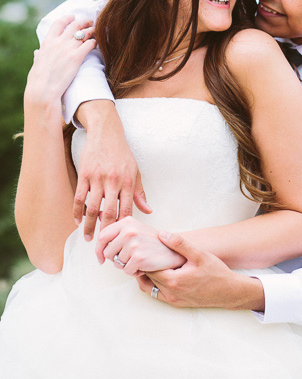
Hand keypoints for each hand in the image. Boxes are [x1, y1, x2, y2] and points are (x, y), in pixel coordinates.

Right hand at [25, 15, 95, 105]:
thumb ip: (39, 55)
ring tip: (97, 31)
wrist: (43, 91)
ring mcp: (68, 49)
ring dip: (92, 30)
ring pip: (84, 33)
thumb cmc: (38, 81)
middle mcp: (58, 42)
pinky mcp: (77, 57)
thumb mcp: (36, 64)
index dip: (67, 18)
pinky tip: (97, 43)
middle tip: (90, 22)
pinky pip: (90, 43)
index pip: (59, 23)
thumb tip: (37, 52)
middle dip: (84, 22)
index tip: (73, 16)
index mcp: (47, 42)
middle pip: (75, 25)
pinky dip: (95, 41)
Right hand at [74, 100, 151, 239]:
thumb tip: (148, 211)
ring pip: (92, 208)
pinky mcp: (85, 174)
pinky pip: (79, 197)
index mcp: (128, 182)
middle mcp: (114, 181)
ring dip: (89, 225)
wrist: (106, 133)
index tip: (120, 239)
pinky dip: (77, 211)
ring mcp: (98, 178)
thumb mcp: (135, 171)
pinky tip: (77, 221)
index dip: (123, 227)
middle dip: (105, 232)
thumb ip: (140, 192)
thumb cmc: (122, 154)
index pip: (126, 210)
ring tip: (88, 238)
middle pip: (108, 212)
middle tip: (102, 246)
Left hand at [96, 217, 184, 274]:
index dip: (99, 250)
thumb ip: (118, 227)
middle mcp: (129, 231)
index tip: (101, 258)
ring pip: (117, 263)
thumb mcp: (135, 228)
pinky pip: (127, 271)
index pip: (103, 236)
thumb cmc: (152, 241)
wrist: (172, 249)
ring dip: (126, 266)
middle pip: (108, 253)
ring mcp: (134, 244)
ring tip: (139, 259)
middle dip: (116, 260)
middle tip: (129, 258)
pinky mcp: (139, 257)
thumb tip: (99, 216)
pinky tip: (144, 265)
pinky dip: (134, 272)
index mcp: (126, 222)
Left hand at [136, 232, 265, 310]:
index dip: (145, 257)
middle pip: (149, 277)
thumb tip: (162, 234)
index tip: (143, 247)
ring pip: (151, 287)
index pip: (149, 268)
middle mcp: (170, 293)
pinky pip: (159, 294)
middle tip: (143, 251)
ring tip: (149, 261)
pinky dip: (154, 284)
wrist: (229, 292)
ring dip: (148, 275)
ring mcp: (173, 300)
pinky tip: (159, 273)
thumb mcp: (199, 255)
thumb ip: (180, 244)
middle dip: (145, 265)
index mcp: (174, 281)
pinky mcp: (177, 303)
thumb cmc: (216, 273)